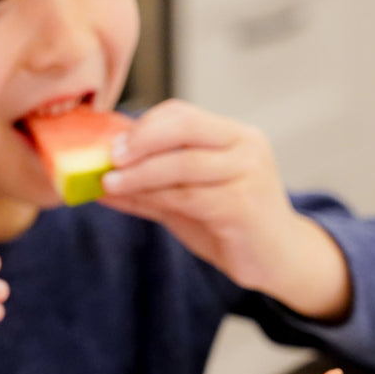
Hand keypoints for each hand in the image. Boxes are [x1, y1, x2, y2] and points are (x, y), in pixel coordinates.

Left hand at [101, 100, 351, 320]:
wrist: (279, 260)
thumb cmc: (232, 224)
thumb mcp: (186, 200)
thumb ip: (148, 187)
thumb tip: (95, 180)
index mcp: (235, 135)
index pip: (182, 113)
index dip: (143, 126)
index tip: (110, 144)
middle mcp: (246, 146)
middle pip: (184, 127)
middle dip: (140, 141)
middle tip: (108, 158)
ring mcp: (248, 174)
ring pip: (183, 164)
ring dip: (139, 174)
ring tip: (108, 184)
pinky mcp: (244, 206)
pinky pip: (190, 196)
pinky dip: (155, 196)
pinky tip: (131, 200)